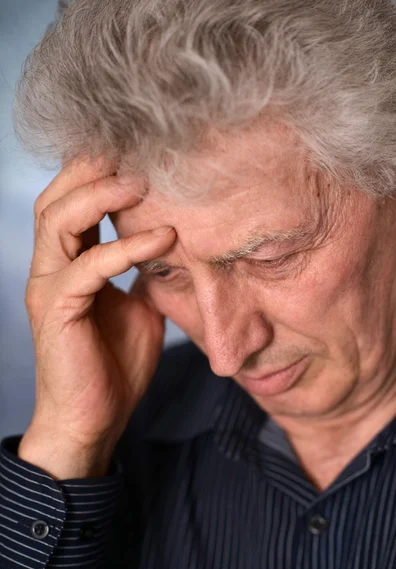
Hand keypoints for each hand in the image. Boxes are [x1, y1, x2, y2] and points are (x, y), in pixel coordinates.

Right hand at [19, 157, 175, 477]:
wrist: (97, 418)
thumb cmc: (114, 365)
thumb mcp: (139, 306)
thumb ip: (145, 273)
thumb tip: (172, 246)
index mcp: (70, 263)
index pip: (73, 202)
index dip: (100, 173)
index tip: (141, 152)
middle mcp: (51, 267)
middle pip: (57, 197)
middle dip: (92, 168)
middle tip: (136, 150)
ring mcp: (49, 287)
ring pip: (59, 220)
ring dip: (102, 194)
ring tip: (144, 181)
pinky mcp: (56, 310)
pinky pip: (89, 267)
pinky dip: (126, 247)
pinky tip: (164, 237)